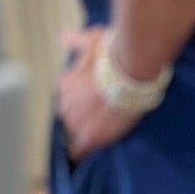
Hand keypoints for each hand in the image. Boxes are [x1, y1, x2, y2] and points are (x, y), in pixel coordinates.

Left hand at [53, 26, 142, 163]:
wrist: (131, 71)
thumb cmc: (113, 53)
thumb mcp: (91, 40)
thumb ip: (75, 41)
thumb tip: (63, 37)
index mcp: (64, 83)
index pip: (66, 95)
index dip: (80, 95)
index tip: (93, 95)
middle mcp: (65, 103)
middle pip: (70, 113)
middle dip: (82, 112)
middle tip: (102, 110)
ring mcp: (76, 121)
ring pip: (75, 130)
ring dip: (85, 129)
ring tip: (103, 127)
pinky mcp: (91, 136)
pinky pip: (79, 149)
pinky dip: (80, 152)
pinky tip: (82, 156)